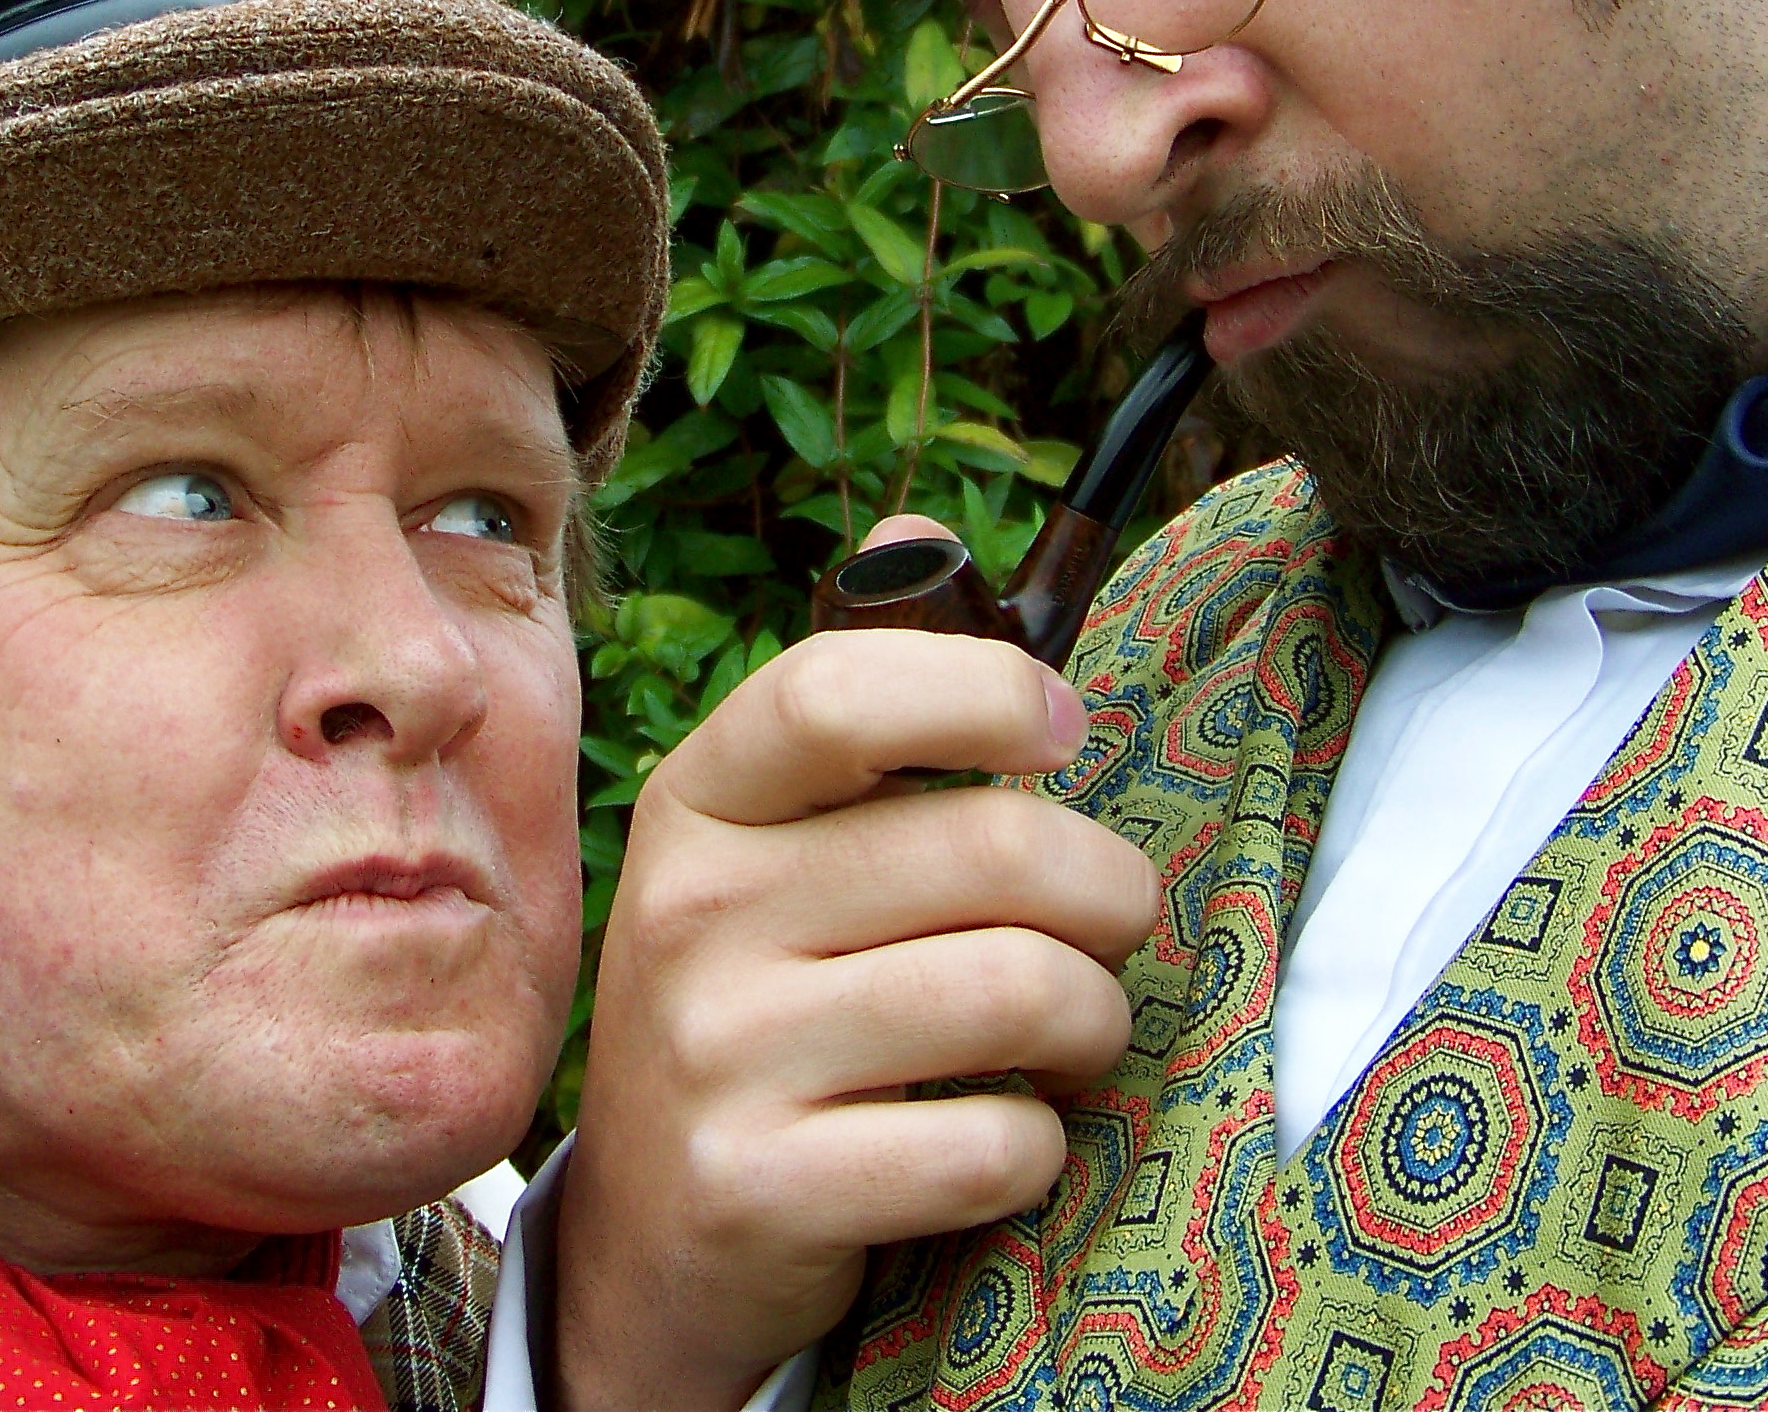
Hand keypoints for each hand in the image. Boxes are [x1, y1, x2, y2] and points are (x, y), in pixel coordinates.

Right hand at [552, 522, 1159, 1411]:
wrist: (653, 1234)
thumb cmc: (762, 996)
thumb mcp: (768, 842)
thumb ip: (854, 704)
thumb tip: (916, 532)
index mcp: (701, 800)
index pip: (835, 692)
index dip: (984, 691)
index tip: (1067, 731)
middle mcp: (690, 912)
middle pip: (992, 849)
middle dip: (1110, 892)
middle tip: (1114, 926)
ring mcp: (715, 1054)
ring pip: (1021, 992)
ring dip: (1098, 1021)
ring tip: (1078, 1030)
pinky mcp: (760, 1187)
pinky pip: (996, 1145)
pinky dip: (1042, 1145)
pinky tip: (1007, 1135)